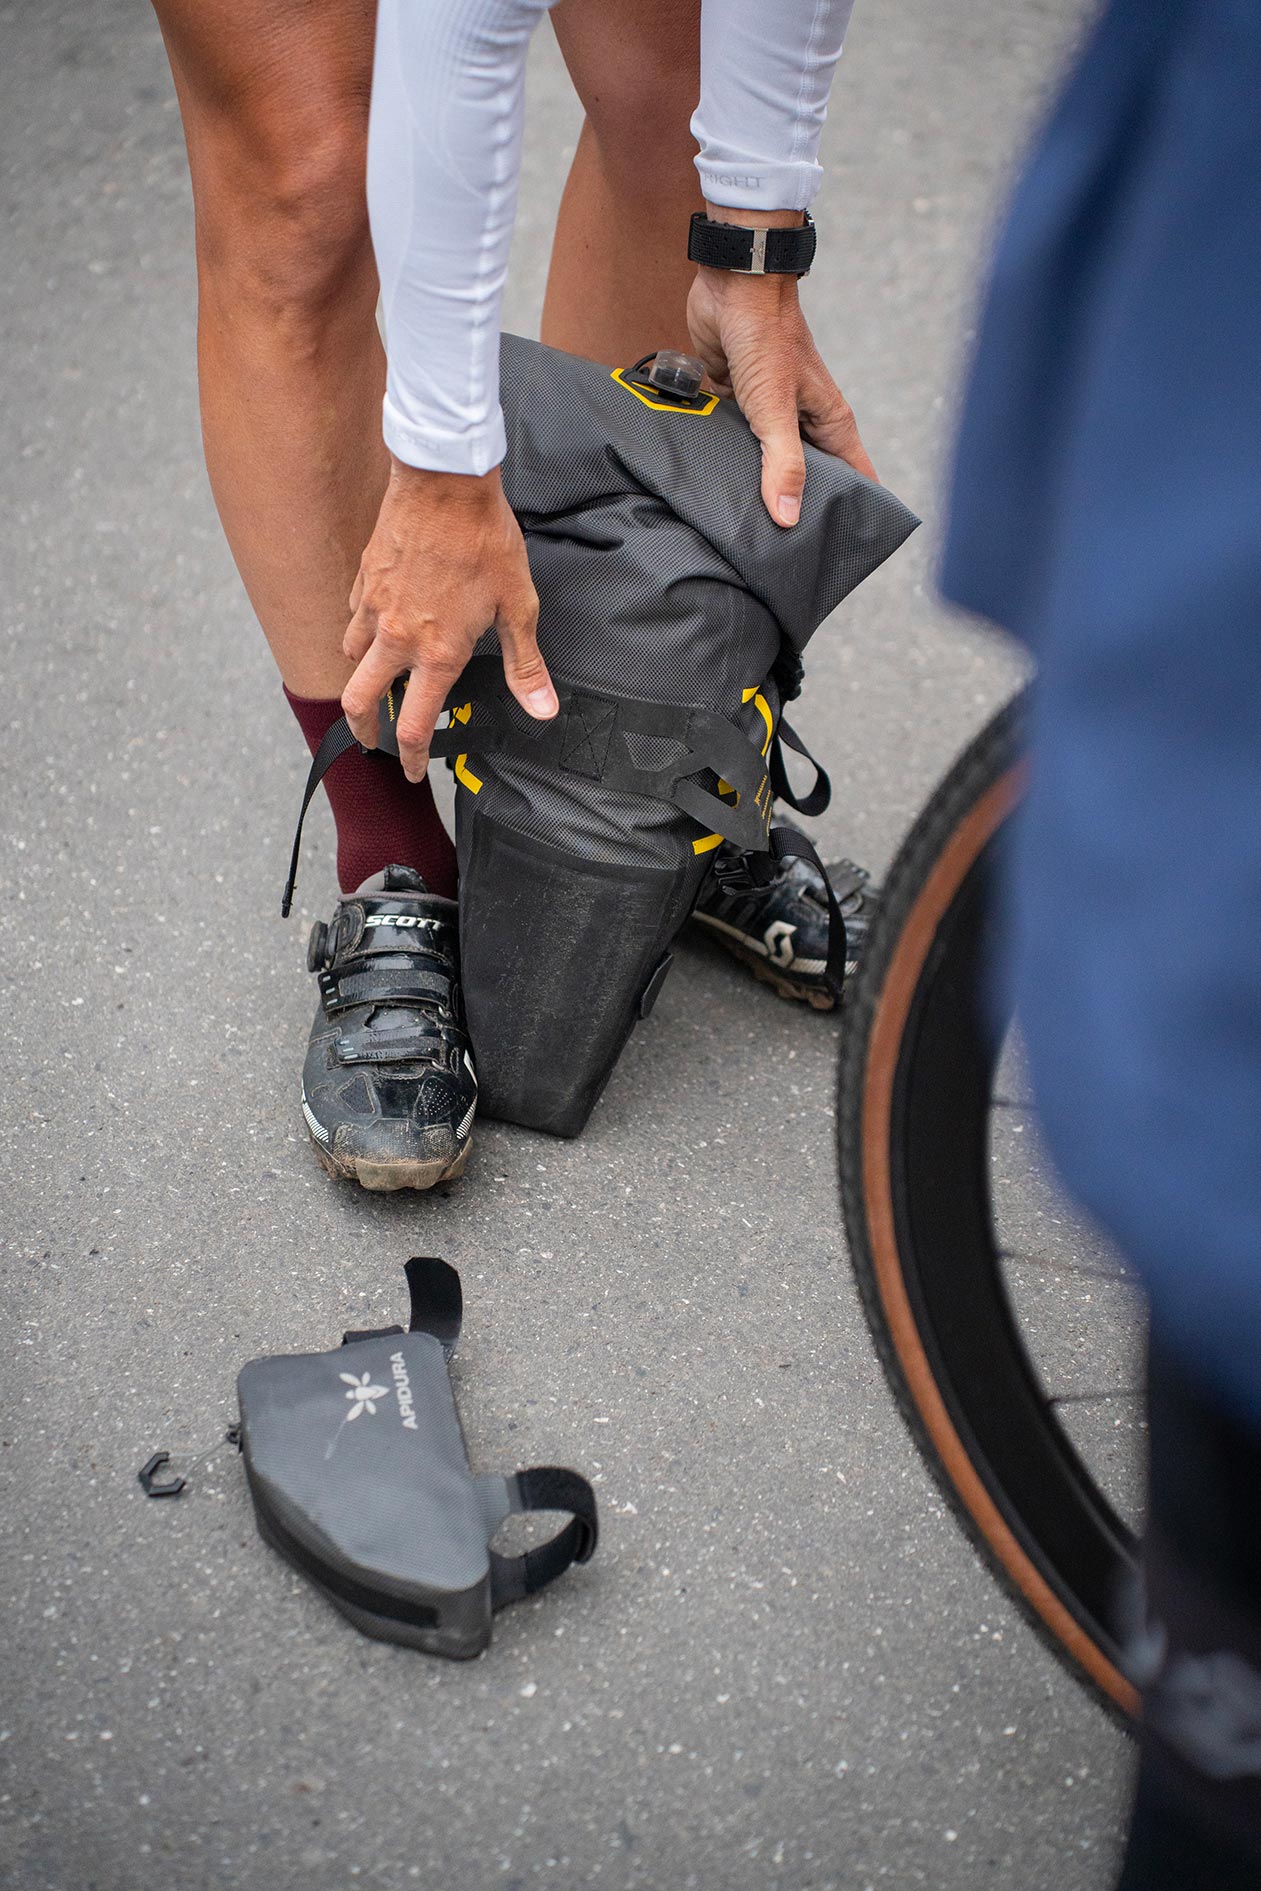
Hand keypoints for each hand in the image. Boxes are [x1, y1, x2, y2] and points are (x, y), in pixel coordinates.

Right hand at [342, 460, 556, 780]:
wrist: (445, 482)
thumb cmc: (485, 540)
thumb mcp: (518, 607)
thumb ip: (525, 665)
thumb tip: (542, 710)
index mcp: (436, 654)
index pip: (411, 727)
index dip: (411, 758)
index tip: (414, 770)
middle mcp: (397, 638)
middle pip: (359, 702)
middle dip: (363, 731)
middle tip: (372, 741)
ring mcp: (373, 607)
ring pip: (351, 659)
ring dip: (361, 679)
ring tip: (376, 683)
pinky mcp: (365, 579)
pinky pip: (354, 617)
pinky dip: (362, 633)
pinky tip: (378, 627)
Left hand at [687, 210, 876, 527]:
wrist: (733, 286)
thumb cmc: (765, 338)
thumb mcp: (776, 409)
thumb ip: (782, 463)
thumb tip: (788, 518)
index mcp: (828, 422)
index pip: (855, 476)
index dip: (856, 509)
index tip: (848, 547)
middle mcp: (803, 420)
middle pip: (808, 475)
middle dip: (798, 507)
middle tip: (783, 552)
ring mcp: (770, 411)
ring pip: (767, 461)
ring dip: (755, 485)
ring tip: (743, 528)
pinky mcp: (737, 401)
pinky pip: (734, 441)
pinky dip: (724, 459)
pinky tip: (711, 486)